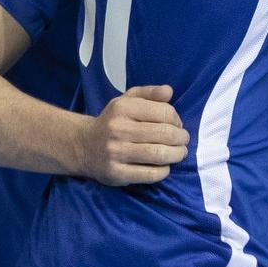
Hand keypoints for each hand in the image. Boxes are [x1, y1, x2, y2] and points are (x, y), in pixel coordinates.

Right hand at [72, 84, 189, 185]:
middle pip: (165, 134)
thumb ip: (150, 93)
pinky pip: (150, 174)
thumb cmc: (113, 121)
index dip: (177, 119)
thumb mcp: (127, 100)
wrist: (84, 146)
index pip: (164, 112)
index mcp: (123, 108)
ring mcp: (116, 152)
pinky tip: (165, 166)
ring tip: (180, 153)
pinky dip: (164, 171)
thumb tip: (169, 91)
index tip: (177, 124)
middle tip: (184, 140)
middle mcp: (118, 129)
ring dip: (177, 154)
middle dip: (181, 138)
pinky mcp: (116, 173)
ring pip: (159, 154)